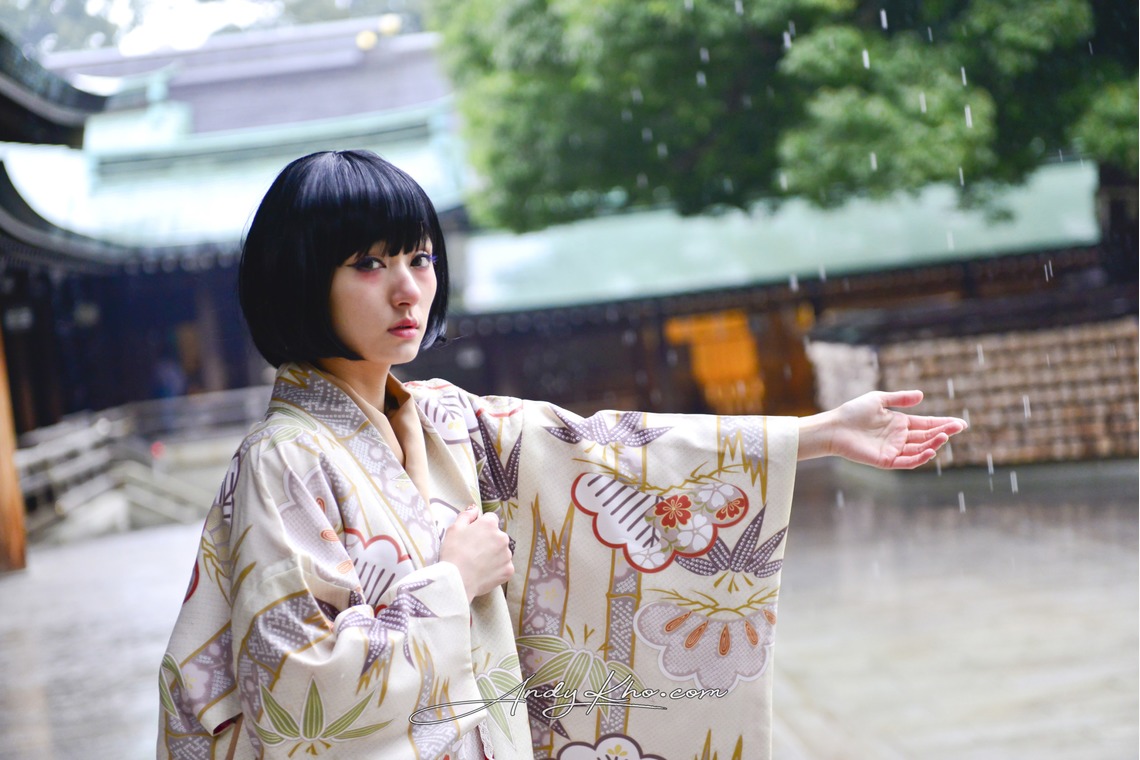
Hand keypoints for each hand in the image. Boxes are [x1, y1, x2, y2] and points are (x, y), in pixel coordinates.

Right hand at [439, 506, 513, 602]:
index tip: (472, 536)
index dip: (480, 527)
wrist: (458, 580)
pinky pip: (504, 566)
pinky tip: (484, 572)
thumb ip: (466, 515)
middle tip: (474, 552)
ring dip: (494, 555)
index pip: (490, 519)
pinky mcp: (509, 570)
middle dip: (488, 541)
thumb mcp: (454, 529)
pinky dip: (497, 569)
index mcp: (490, 524)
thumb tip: (475, 509)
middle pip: (497, 535)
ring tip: (478, 564)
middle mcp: (502, 537)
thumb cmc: (453, 552)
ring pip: (501, 551)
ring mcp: (507, 554)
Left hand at [799, 390, 966, 468]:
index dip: (943, 424)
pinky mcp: (886, 460)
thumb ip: (899, 398)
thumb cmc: (853, 412)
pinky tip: (930, 451)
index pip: (926, 424)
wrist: (834, 427)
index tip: (961, 423)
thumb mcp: (879, 400)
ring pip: (920, 449)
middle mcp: (899, 437)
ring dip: (933, 444)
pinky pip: (907, 461)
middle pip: (926, 436)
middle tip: (958, 428)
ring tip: (944, 436)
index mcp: (899, 423)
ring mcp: (893, 450)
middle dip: (943, 432)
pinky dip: (920, 458)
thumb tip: (922, 396)